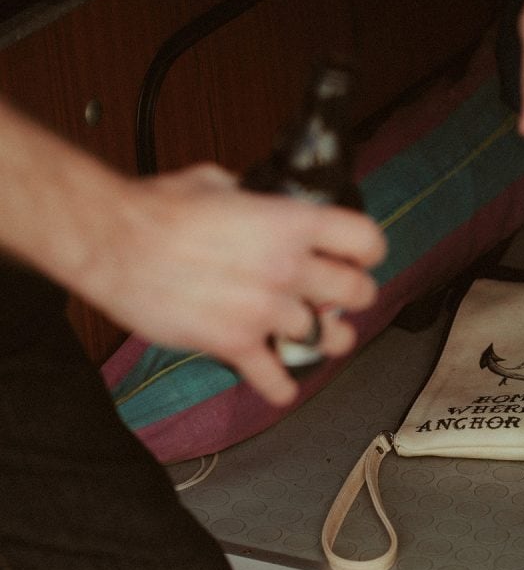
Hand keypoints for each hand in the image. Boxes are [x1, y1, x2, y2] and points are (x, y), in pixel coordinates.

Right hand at [82, 164, 384, 405]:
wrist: (110, 241)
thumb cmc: (155, 209)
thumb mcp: (214, 183)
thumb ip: (250, 197)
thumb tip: (257, 199)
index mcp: (290, 223)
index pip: (364, 240)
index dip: (367, 251)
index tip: (361, 257)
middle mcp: (287, 268)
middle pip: (357, 293)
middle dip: (354, 297)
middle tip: (341, 299)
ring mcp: (264, 309)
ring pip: (328, 339)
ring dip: (327, 340)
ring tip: (317, 338)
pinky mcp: (235, 343)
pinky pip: (276, 379)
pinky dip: (281, 387)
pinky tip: (280, 383)